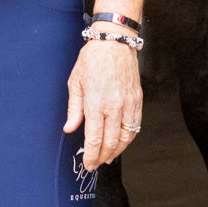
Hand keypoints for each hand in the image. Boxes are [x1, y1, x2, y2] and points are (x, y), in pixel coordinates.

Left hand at [63, 40, 142, 170]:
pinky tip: (121, 142)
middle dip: (102, 157)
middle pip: (110, 142)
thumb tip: (70, 129)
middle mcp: (114, 106)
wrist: (114, 42)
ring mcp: (128, 104)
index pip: (94, 139)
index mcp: (96, 102)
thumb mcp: (75, 82)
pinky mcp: (138, 100)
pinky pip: (136, 126)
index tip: (88, 164)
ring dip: (117, 151)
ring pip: (126, 137)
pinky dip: (129, 138)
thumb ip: (73, 108)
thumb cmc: (92, 59)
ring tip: (108, 157)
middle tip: (96, 164)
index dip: (91, 155)